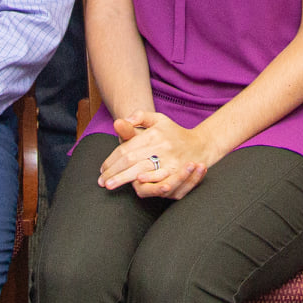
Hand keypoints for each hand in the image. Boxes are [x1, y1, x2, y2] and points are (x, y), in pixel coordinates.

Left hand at [97, 111, 212, 200]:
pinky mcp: (176, 173)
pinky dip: (145, 184)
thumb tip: (119, 121)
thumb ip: (139, 117)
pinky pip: (158, 180)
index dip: (112, 159)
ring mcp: (169, 160)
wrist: (200, 146)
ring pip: (141, 171)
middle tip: (102, 181)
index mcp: (154, 134)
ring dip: (124, 179)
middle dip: (114, 172)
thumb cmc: (173, 133)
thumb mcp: (158, 119)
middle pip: (131, 161)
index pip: (127, 148)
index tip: (102, 169)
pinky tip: (135, 186)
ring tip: (111, 185)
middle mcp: (161, 147)